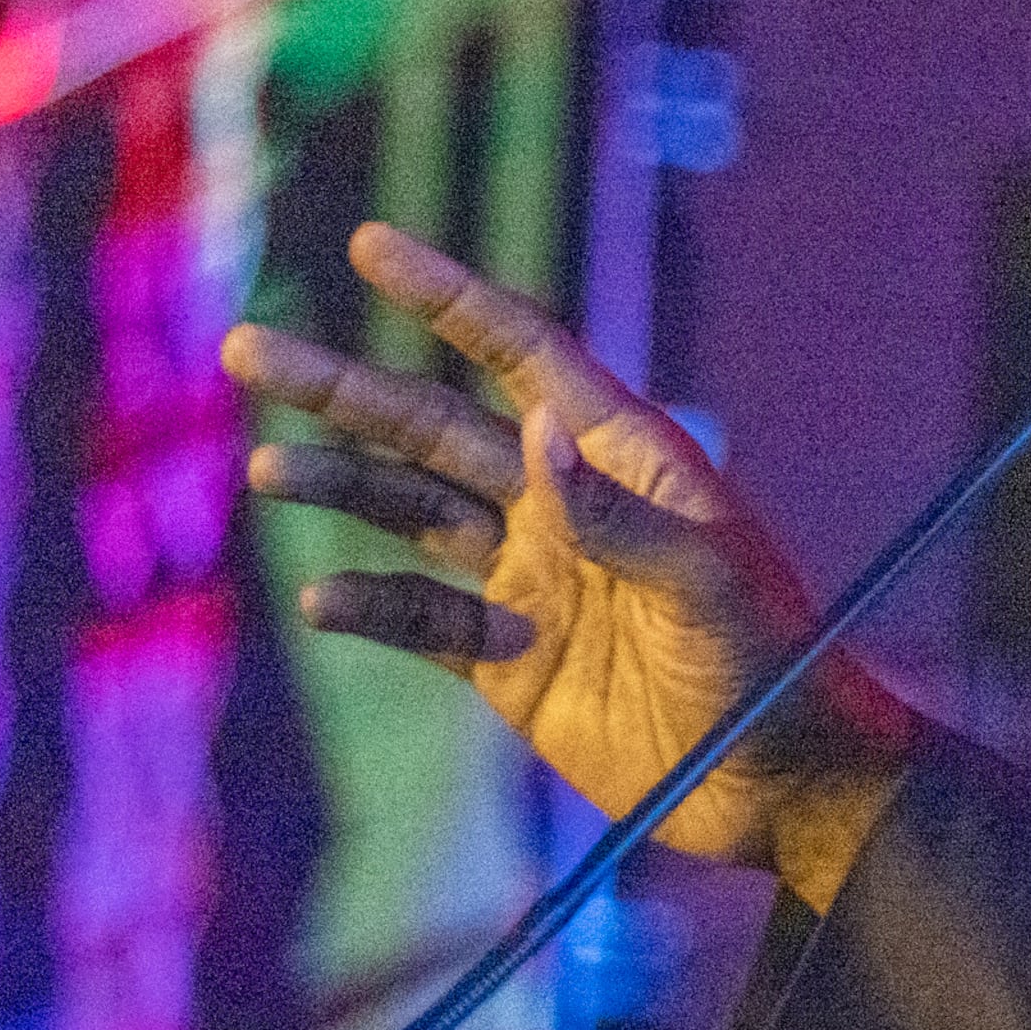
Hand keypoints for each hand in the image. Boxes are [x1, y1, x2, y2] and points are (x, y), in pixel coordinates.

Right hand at [223, 224, 916, 910]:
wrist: (782, 784)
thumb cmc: (774, 664)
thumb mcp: (706, 582)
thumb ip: (618, 517)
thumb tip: (537, 435)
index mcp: (625, 457)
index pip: (523, 356)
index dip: (448, 298)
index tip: (370, 244)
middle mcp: (568, 504)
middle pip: (436, 427)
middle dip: (345, 389)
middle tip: (248, 348)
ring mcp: (535, 580)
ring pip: (414, 514)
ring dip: (342, 488)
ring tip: (267, 468)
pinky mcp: (514, 661)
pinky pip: (423, 620)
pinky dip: (371, 607)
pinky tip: (322, 601)